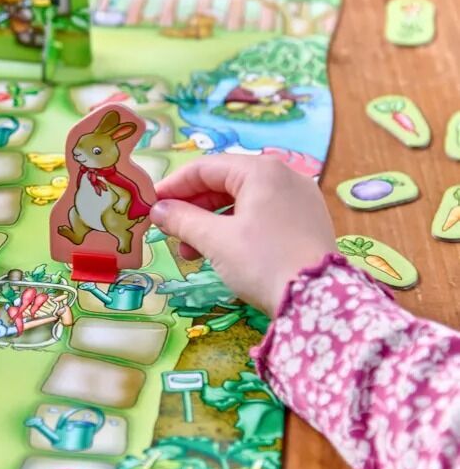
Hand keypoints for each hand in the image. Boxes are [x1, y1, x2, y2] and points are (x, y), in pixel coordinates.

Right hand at [150, 155, 335, 316]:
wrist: (318, 300)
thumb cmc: (262, 262)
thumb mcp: (216, 240)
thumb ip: (183, 219)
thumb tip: (158, 210)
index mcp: (261, 170)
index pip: (206, 168)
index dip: (174, 186)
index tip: (151, 205)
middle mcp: (284, 176)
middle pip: (225, 183)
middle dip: (193, 208)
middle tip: (170, 231)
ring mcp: (299, 199)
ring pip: (243, 202)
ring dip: (211, 223)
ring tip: (191, 252)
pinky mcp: (306, 222)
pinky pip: (261, 216)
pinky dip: (236, 229)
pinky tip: (221, 252)